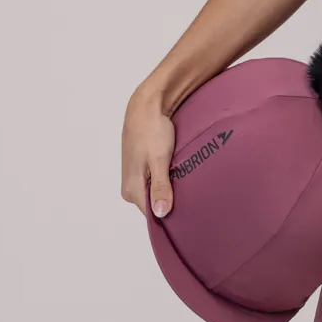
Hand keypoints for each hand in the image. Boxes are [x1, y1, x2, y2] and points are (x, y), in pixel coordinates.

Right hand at [122, 79, 176, 218]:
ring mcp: (134, 178)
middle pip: (154, 206)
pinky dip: (167, 180)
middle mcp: (129, 188)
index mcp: (131, 190)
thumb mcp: (159, 159)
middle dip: (172, 202)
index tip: (189, 213)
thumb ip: (160, 187)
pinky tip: (177, 173)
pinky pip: (155, 183)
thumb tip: (161, 213)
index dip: (172, 215)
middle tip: (191, 195)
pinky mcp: (140, 169)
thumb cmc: (152, 129)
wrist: (146, 106)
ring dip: (170, 190)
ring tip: (185, 183)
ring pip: (156, 194)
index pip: (153, 216)